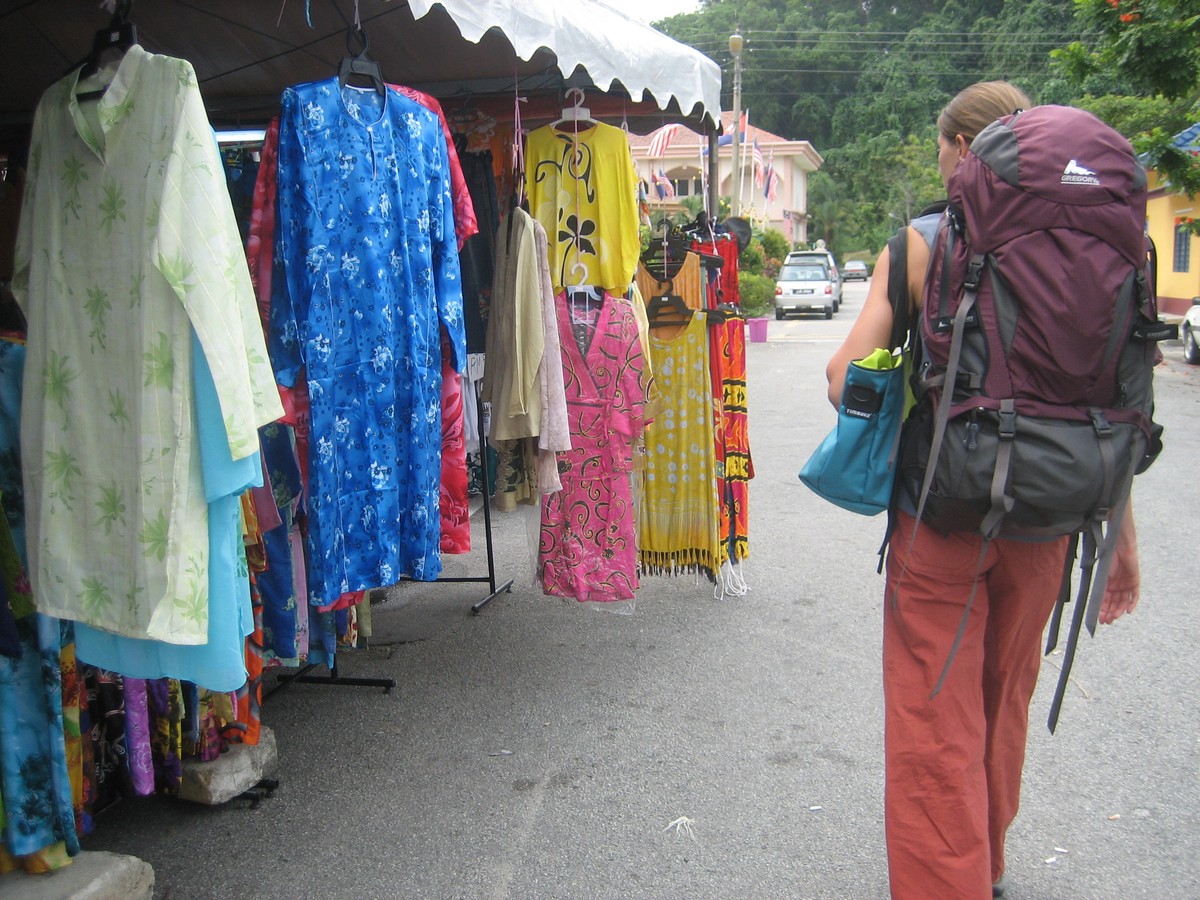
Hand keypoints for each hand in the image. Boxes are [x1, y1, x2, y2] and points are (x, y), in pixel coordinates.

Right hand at [1099, 505, 1138, 624]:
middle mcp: (1117, 585)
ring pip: (1123, 601)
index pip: (1105, 600)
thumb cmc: (1107, 554)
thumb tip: (1087, 594)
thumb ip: (1097, 583)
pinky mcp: (1134, 580)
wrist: (1119, 544)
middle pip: (1114, 602)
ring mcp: (1126, 583)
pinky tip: (1128, 611)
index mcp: (1107, 583)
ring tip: (1114, 617)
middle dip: (1110, 612)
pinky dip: (1132, 603)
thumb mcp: (1100, 572)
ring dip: (1119, 610)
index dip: (1102, 610)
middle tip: (1106, 621)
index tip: (1099, 619)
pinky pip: (1134, 595)